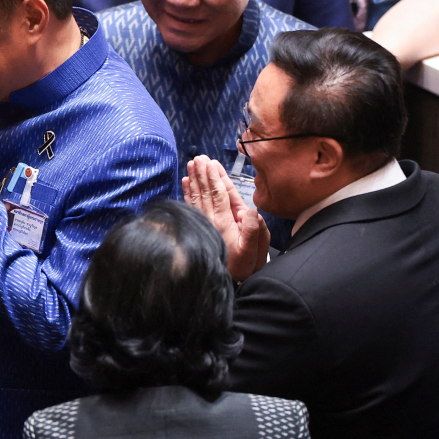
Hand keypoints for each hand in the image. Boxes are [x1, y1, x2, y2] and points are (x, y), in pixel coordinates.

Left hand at [182, 156, 268, 281]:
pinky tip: (185, 182)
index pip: (219, 194)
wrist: (228, 281)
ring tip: (191, 164)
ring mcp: (204, 222)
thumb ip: (253, 230)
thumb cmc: (243, 265)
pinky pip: (192, 205)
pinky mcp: (200, 226)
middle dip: (202, 173)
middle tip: (199, 157)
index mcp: (225, 222)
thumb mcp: (253, 251)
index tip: (210, 162)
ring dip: (194, 179)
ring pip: (197, 196)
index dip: (214, 177)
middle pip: (206, 191)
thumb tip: (249, 211)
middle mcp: (212, 219)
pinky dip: (188, 192)